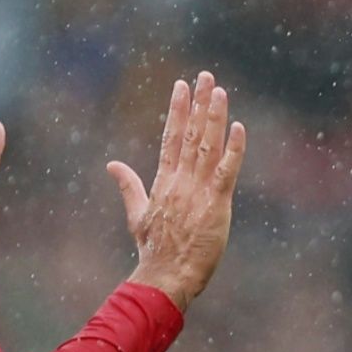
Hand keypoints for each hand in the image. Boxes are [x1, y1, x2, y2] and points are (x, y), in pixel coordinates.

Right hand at [106, 72, 245, 309]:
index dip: (178, 110)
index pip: (171, 137)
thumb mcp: (138, 214)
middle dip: (198, 103)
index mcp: (164, 181)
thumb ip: (129, 186)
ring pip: (207, 146)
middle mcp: (180, 181)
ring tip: (219, 90)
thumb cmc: (154, 250)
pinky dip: (233, 150)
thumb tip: (112, 164)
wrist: (165, 276)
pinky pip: (226, 172)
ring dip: (214, 117)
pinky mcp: (215, 204)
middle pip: (190, 134)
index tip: (182, 86)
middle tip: (205, 76)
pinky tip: (239, 128)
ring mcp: (197, 191)